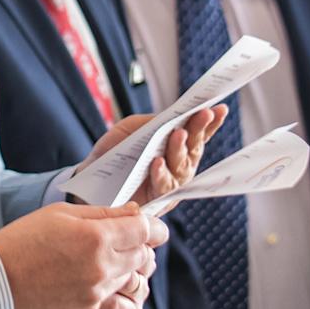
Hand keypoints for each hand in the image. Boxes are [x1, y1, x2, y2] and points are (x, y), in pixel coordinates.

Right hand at [0, 203, 166, 308]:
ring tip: (109, 258)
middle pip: (144, 255)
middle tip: (124, 238)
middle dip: (140, 244)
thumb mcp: (62, 213)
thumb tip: (134, 212)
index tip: (147, 223)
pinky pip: (120, 302)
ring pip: (134, 278)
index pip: (145, 230)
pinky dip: (118, 290)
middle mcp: (102, 267)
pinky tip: (102, 279)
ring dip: (129, 267)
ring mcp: (97, 292)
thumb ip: (103, 213)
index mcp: (96, 237)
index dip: (151, 225)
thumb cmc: (25, 239)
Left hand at [101, 107, 226, 210]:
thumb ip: (153, 123)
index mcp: (175, 147)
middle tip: (204, 113)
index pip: (197, 134)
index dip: (210, 123)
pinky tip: (158, 162)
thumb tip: (174, 117)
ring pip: (182, 167)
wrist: (90, 179)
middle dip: (200, 129)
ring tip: (179, 133)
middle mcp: (178, 167)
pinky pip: (162, 186)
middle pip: (194, 148)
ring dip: (181, 149)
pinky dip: (161, 173)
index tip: (219, 108)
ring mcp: (170, 184)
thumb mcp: (132, 130)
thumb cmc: (114, 153)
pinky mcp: (156, 200)